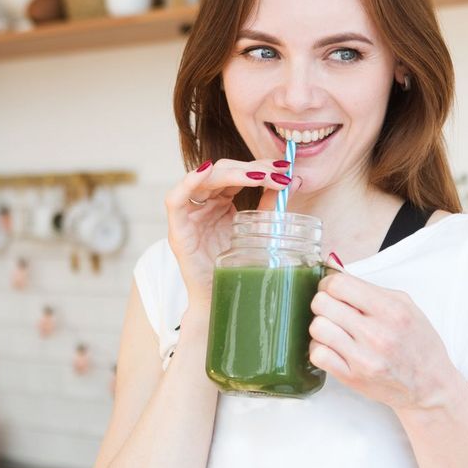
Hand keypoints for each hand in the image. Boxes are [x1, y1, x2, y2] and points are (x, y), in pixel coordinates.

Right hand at [165, 158, 297, 303]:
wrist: (221, 300)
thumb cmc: (236, 269)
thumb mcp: (258, 232)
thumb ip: (269, 208)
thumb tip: (293, 182)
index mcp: (221, 202)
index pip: (238, 174)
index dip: (260, 167)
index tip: (284, 169)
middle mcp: (204, 204)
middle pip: (222, 171)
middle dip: (251, 168)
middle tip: (276, 173)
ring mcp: (190, 215)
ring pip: (204, 179)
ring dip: (231, 173)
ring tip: (257, 176)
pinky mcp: (178, 230)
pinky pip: (175, 199)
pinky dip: (188, 183)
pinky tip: (205, 172)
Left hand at [308, 267, 462, 411]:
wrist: (430, 385)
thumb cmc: (418, 343)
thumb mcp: (405, 306)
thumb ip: (369, 288)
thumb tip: (334, 269)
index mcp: (391, 310)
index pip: (339, 285)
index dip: (329, 284)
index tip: (333, 290)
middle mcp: (376, 334)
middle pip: (322, 303)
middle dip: (324, 303)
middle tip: (333, 309)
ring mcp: (363, 358)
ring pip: (317, 328)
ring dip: (322, 326)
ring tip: (335, 329)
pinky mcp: (352, 378)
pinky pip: (317, 354)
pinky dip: (320, 348)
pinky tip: (333, 347)